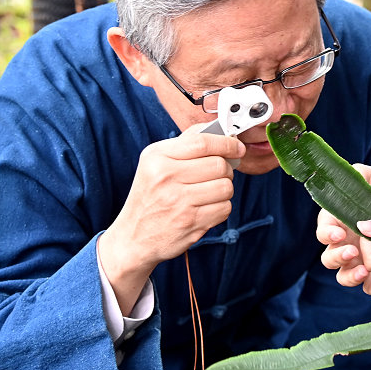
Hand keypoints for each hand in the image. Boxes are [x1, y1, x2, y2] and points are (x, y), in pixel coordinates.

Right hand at [98, 124, 245, 312]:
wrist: (133, 237)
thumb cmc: (149, 196)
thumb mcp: (155, 163)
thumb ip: (185, 144)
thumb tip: (219, 132)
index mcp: (157, 157)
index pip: (202, 142)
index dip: (226, 143)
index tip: (236, 147)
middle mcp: (166, 177)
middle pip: (219, 165)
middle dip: (226, 169)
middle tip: (219, 173)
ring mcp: (179, 202)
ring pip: (226, 187)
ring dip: (224, 189)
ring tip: (210, 192)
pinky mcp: (191, 223)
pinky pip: (224, 208)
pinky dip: (221, 208)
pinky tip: (206, 208)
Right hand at [316, 165, 370, 295]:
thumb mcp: (366, 175)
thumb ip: (356, 175)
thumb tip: (349, 178)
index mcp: (334, 222)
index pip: (322, 232)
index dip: (327, 235)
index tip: (339, 234)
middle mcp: (341, 243)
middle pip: (329, 259)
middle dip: (339, 258)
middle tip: (353, 252)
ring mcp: (356, 258)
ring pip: (343, 275)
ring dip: (351, 277)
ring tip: (365, 272)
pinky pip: (367, 284)